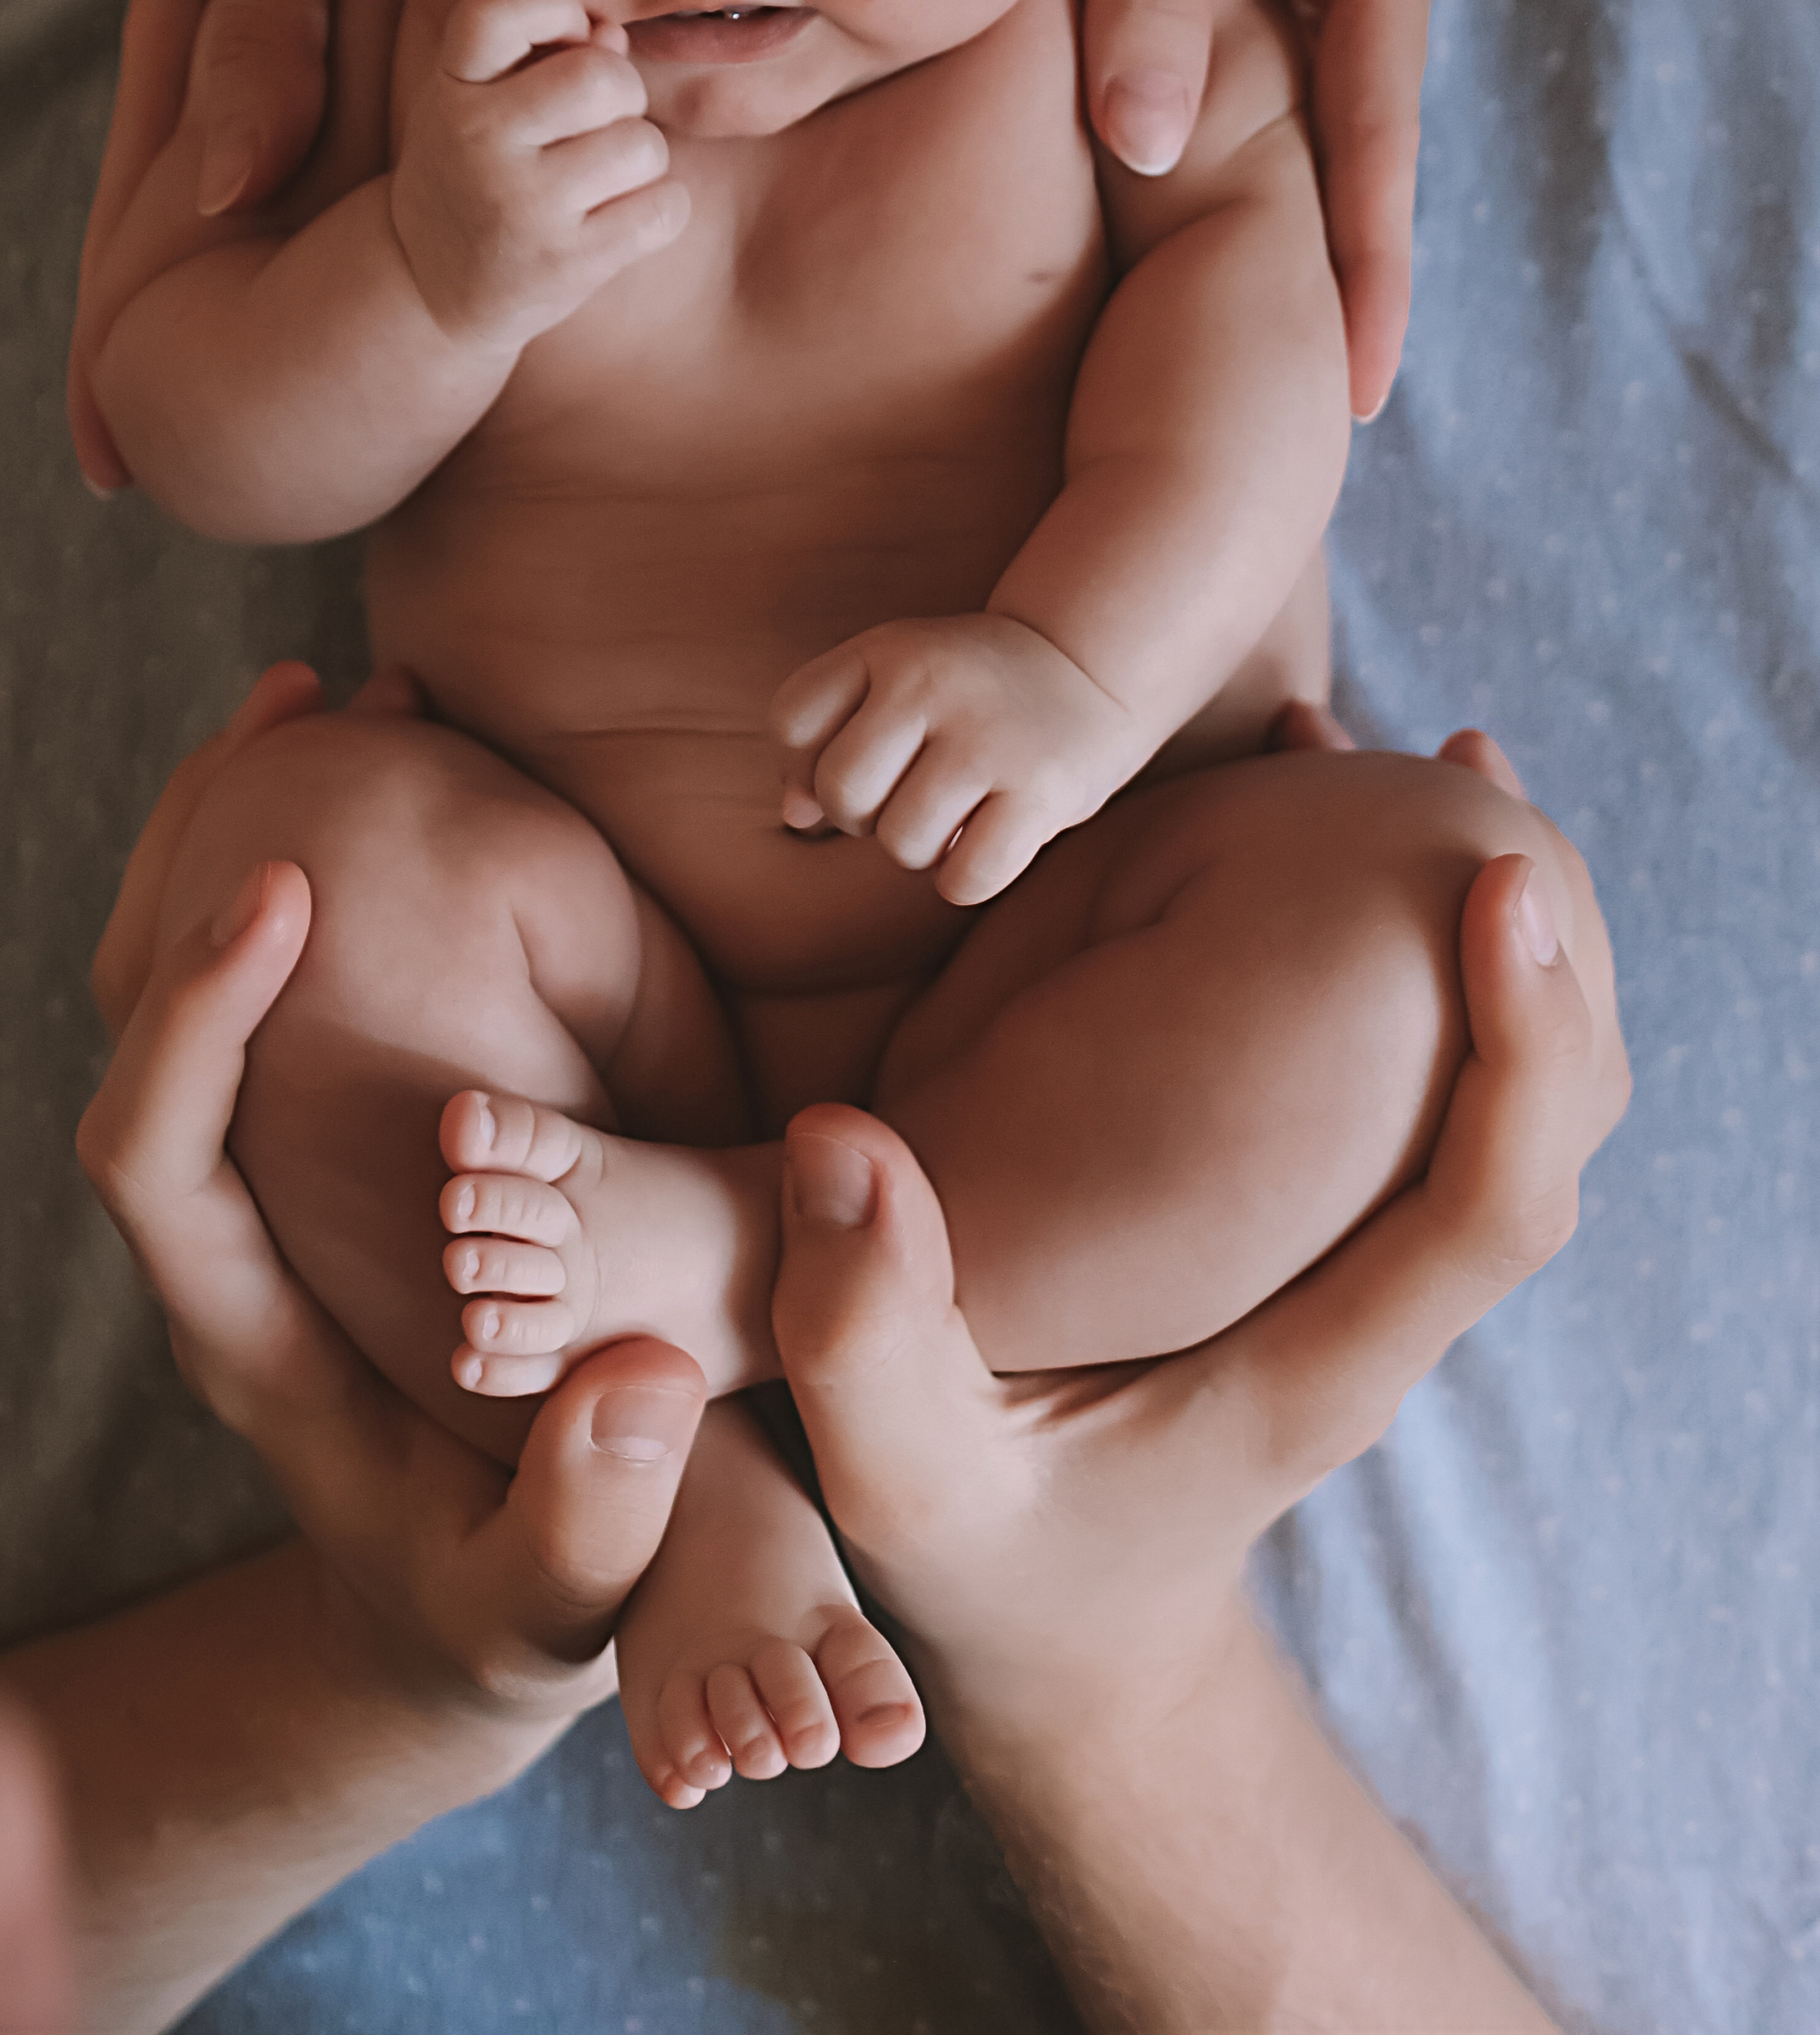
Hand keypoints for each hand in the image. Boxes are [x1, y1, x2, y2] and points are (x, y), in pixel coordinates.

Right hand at [67, 0, 372, 491]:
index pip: (149, 190)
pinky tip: (447, 238)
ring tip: (308, 396)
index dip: (123, 324)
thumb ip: (266, 31)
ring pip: (312, 157)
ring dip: (296, 268)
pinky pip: (393, 91)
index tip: (112, 456)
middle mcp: (251, 4)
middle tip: (182, 466)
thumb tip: (232, 194)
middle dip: (200, 331)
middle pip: (217, 200)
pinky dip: (414, 163)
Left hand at [78, 671, 706, 1731]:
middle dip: (193, 857)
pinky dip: (333, 860)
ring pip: (204, 980)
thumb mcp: (547, 1611)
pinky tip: (414, 768)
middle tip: (300, 705)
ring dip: (250, 825)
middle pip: (137, 1026)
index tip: (284, 893)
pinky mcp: (334, 1144)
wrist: (464, 1614)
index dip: (188, 1019)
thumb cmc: (504, 1615)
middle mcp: (232, 1237)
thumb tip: (639, 1381)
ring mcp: (275, 1181)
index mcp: (246, 1331)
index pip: (150, 1157)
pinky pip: (295, 986)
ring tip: (345, 686)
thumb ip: (588, 1523)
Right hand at [390, 0, 689, 350]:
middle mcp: (477, 138)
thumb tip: (613, 35)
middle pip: (603, 77)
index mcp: (452, 83)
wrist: (427, 286)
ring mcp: (520, 205)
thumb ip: (547, 53)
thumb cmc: (475, 169)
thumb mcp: (482, 100)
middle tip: (597, 125)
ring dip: (642, 160)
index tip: (565, 40)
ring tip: (602, 179)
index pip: (499, 8)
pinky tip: (621, 219)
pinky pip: (664, 208)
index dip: (556, 7)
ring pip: (643, 146)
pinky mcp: (564, 263)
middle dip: (624, 96)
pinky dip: (661, 209)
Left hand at [771, 612, 1133, 905]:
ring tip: (952, 814)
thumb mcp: (891, 683)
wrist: (1090, 666)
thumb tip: (796, 815)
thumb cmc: (964, 692)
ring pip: (902, 843)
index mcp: (888, 649)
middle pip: (841, 791)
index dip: (808, 760)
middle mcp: (934, 682)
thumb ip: (826, 739)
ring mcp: (991, 736)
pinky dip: (964, 880)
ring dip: (920, 849)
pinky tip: (985, 843)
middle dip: (861, 816)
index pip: (791, 720)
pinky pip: (965, 879)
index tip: (861, 756)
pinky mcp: (1044, 790)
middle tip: (904, 797)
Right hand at [771, 735, 1627, 1745]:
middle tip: (1483, 784)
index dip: (1526, 1050)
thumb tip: (851, 1142)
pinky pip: (1414, 1071)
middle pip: (1550, 1127)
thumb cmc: (988, 1565)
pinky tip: (1340, 819)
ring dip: (1507, 935)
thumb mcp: (899, 1480)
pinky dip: (1415, 940)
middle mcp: (1375, 1307)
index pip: (1490, 1209)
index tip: (1501, 890)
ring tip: (1454, 761)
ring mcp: (1358, 1261)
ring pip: (1504, 1090)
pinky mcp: (1317, 1223)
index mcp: (1315, 1366)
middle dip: (1551, 959)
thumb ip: (860, 1332)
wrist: (1070, 1640)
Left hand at [1076, 0, 1441, 420]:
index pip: (1376, 122)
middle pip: (1354, 132)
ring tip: (1265, 355)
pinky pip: (1238, 47)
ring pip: (1295, 100)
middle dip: (1340, 267)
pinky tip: (1190, 219)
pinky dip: (1221, 134)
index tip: (1354, 387)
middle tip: (1314, 418)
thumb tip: (1151, 149)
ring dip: (1285, 214)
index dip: (1366, 260)